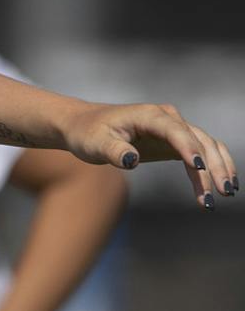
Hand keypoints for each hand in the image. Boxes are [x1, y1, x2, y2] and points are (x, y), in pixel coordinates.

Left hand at [60, 102, 235, 205]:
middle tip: (222, 192)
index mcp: (149, 115)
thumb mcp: (94, 143)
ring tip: (226, 194)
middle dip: (212, 166)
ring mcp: (174, 129)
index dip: (189, 148)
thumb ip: (113, 151)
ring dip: (219, 168)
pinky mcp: (174, 142)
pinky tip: (219, 187)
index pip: (176, 131)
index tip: (199, 168)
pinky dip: (212, 168)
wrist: (83, 125)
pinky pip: (201, 153)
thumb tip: (131, 160)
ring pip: (207, 146)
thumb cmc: (87, 132)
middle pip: (199, 140)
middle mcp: (167, 118)